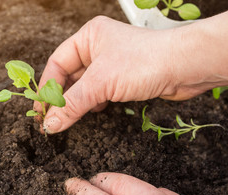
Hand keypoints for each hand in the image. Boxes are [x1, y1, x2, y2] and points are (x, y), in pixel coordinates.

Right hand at [35, 1, 227, 133]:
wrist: (186, 67)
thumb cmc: (145, 62)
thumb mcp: (101, 82)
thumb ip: (72, 104)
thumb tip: (50, 124)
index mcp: (88, 36)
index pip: (57, 63)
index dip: (47, 88)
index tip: (40, 111)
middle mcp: (98, 48)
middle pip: (69, 76)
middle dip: (60, 98)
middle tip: (50, 120)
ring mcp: (112, 64)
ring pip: (85, 86)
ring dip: (77, 103)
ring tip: (68, 118)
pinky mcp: (124, 79)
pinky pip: (100, 93)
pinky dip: (93, 104)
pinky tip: (94, 112)